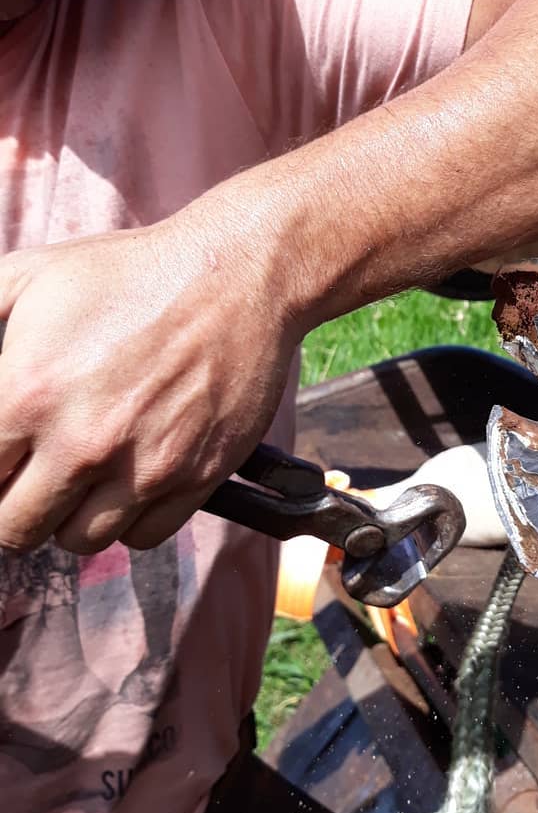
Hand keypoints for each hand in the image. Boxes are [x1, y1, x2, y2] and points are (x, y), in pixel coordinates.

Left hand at [0, 212, 299, 553]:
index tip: (5, 456)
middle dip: (15, 503)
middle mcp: (84, 443)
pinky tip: (131, 478)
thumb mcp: (29, 275)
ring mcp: (147, 465)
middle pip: (16, 528)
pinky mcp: (198, 475)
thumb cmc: (134, 271)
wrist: (238, 275)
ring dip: (72, 516)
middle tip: (32, 475)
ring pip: (80, 541)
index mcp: (28, 394)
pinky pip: (145, 535)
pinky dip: (131, 518)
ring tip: (84, 477)